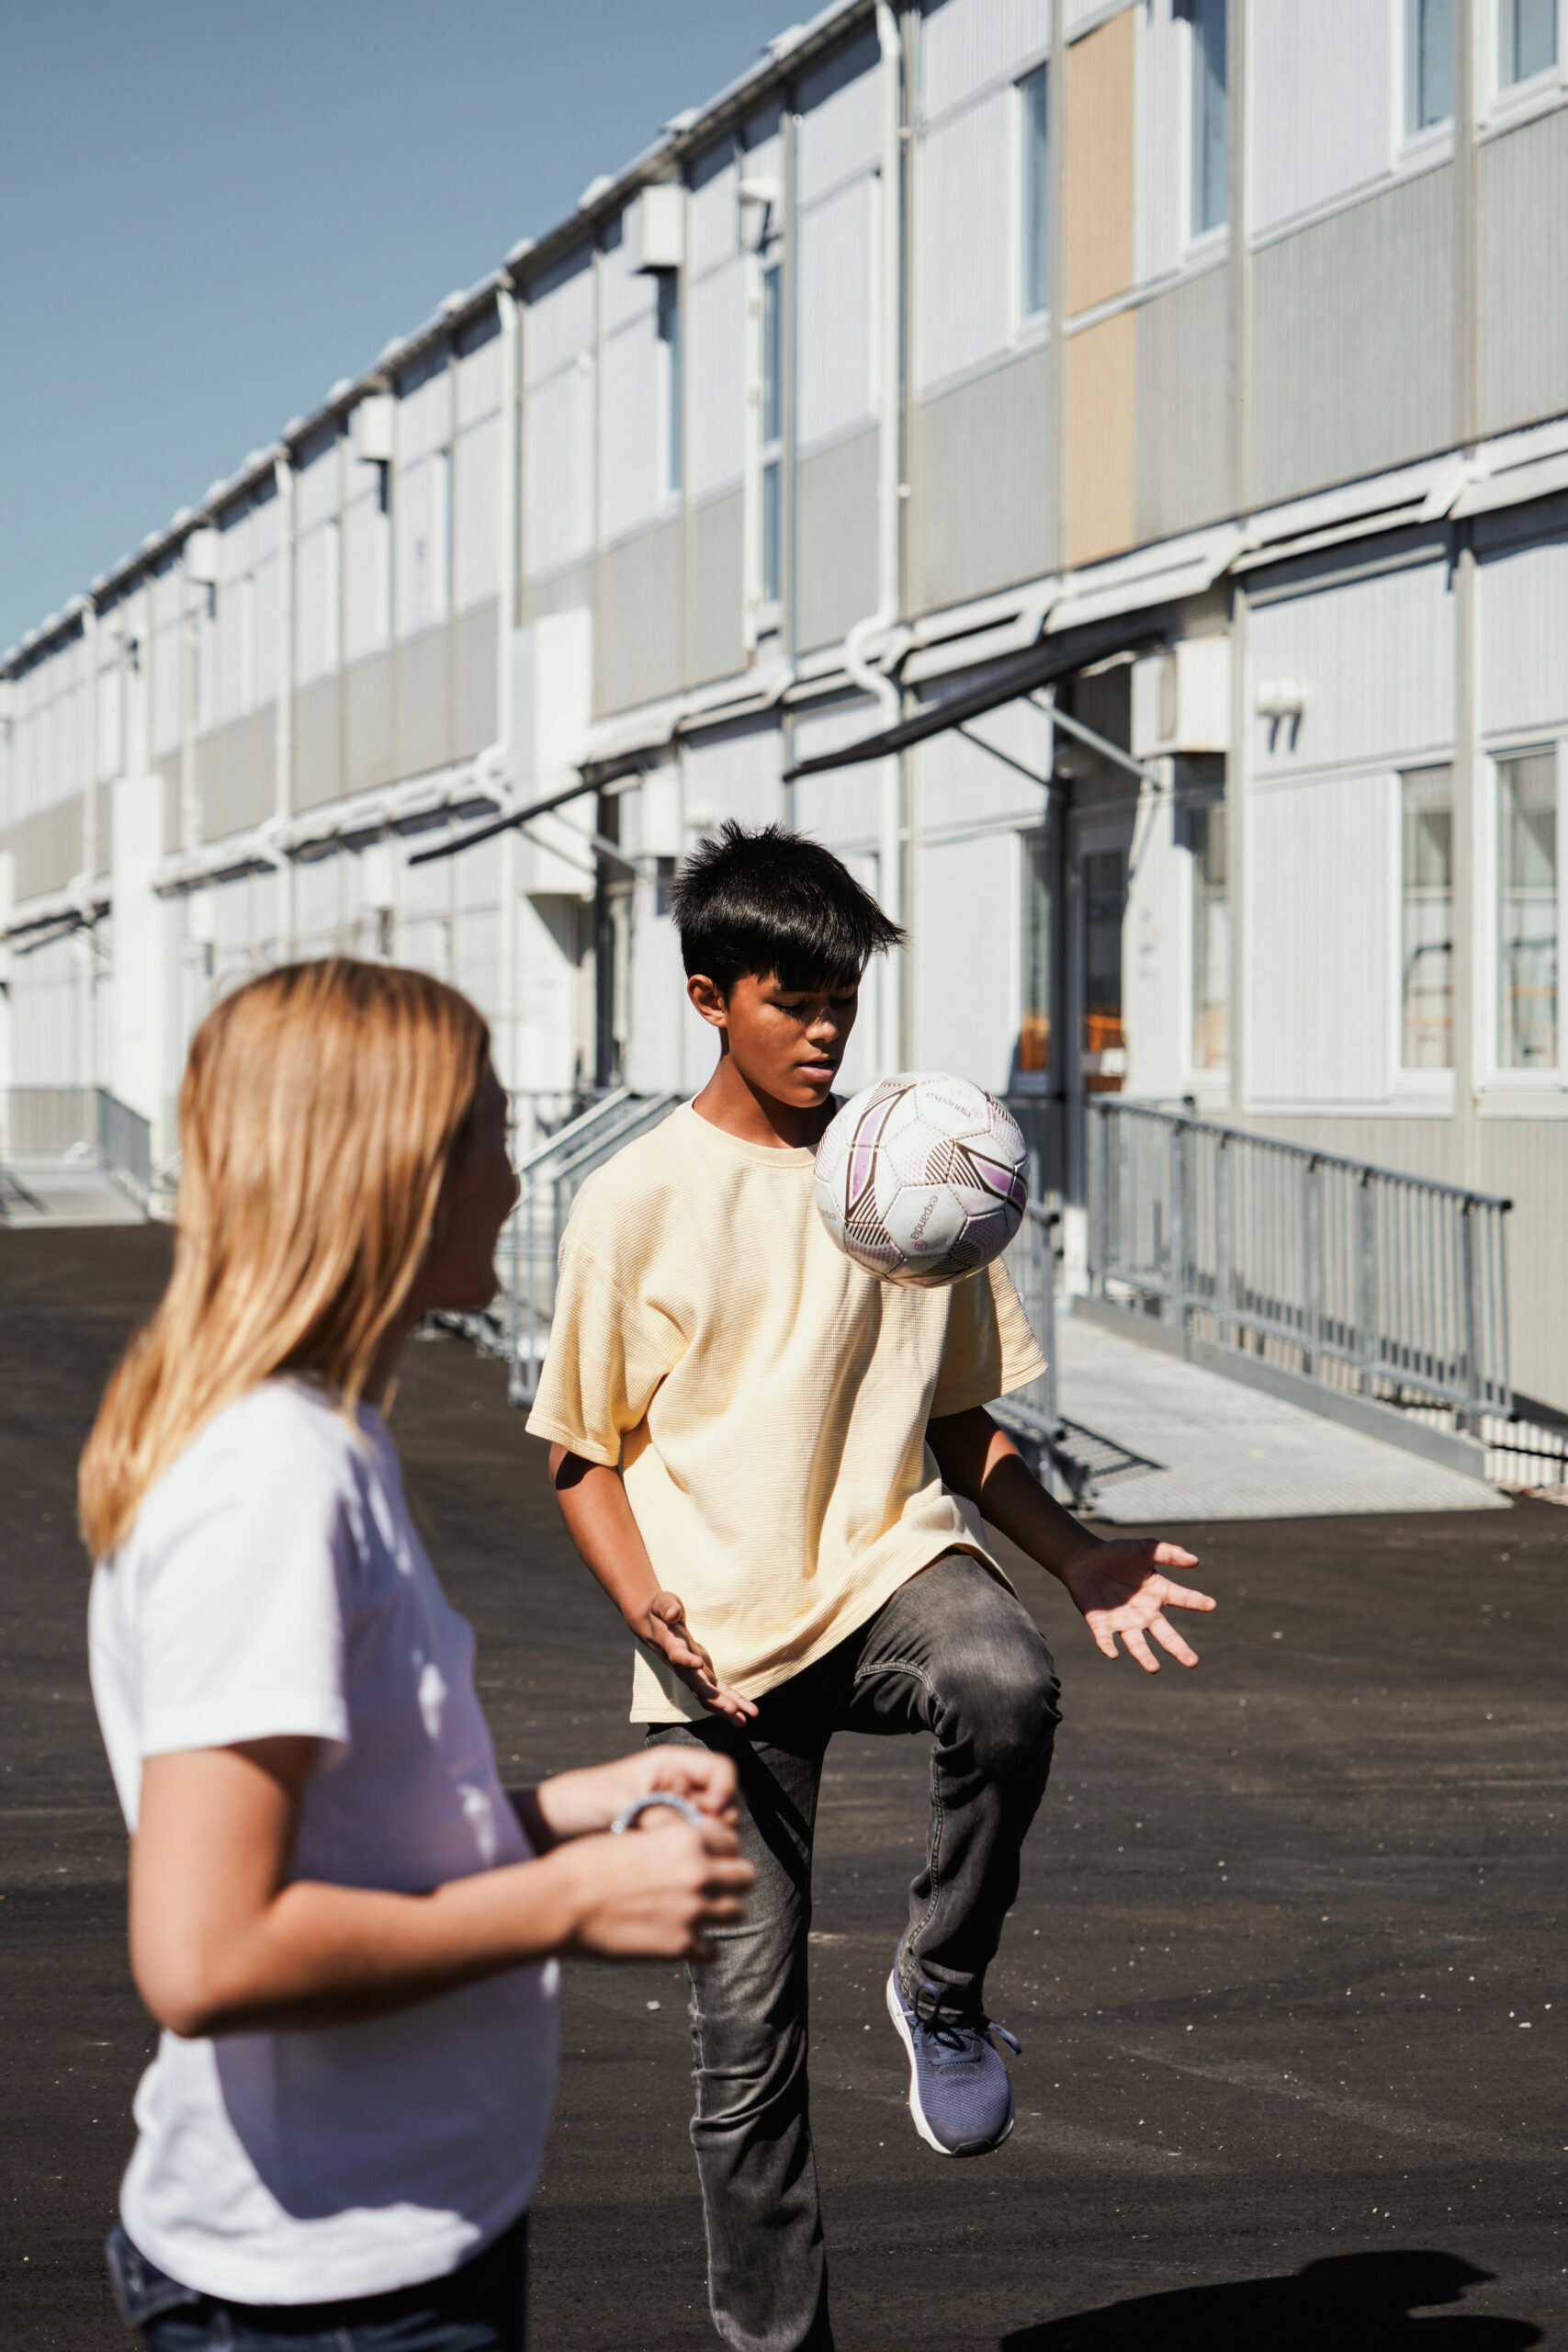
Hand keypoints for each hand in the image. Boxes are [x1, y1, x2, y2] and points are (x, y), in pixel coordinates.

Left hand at [530, 1747, 740, 1842]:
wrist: (547, 1828)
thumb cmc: (578, 1802)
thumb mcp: (620, 1800)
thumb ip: (663, 1812)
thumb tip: (703, 1831)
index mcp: (670, 1766)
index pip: (721, 1770)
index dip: (725, 1789)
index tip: (711, 1812)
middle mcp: (678, 1789)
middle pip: (726, 1803)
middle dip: (721, 1823)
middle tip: (697, 1842)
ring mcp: (674, 1817)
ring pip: (715, 1832)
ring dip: (707, 1845)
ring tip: (678, 1857)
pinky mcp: (665, 1845)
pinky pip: (693, 1852)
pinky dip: (691, 1860)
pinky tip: (673, 1871)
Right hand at [562, 1820, 753, 1962]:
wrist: (562, 1903)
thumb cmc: (587, 1863)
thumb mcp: (635, 1830)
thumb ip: (668, 1835)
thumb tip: (682, 1835)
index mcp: (687, 1839)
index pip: (732, 1841)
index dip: (722, 1849)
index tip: (711, 1857)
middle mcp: (698, 1873)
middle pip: (746, 1876)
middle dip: (731, 1879)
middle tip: (712, 1885)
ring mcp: (693, 1912)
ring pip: (737, 1912)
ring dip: (722, 1911)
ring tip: (701, 1912)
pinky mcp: (680, 1947)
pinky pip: (714, 1951)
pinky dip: (703, 1947)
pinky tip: (686, 1940)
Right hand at [636, 1592, 758, 1722]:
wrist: (653, 1626)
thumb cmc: (659, 1610)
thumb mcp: (662, 1602)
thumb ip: (668, 1607)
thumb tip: (673, 1613)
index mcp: (671, 1647)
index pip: (677, 1656)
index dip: (685, 1660)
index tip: (696, 1663)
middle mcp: (682, 1666)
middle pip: (697, 1686)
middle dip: (714, 1699)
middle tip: (732, 1711)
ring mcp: (692, 1673)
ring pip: (708, 1696)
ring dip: (726, 1708)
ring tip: (745, 1721)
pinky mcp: (702, 1674)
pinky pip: (718, 1691)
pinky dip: (733, 1700)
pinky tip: (748, 1712)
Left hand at [1055, 1537, 1214, 1671]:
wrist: (1084, 1560)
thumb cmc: (1117, 1554)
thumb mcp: (1144, 1549)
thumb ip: (1168, 1553)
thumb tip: (1195, 1561)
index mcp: (1159, 1593)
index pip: (1183, 1598)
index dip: (1197, 1601)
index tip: (1211, 1604)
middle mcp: (1145, 1613)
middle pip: (1166, 1635)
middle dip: (1178, 1649)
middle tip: (1192, 1662)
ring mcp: (1124, 1622)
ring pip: (1137, 1644)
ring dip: (1145, 1657)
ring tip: (1154, 1668)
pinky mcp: (1101, 1625)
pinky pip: (1106, 1639)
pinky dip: (1108, 1646)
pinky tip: (1113, 1653)